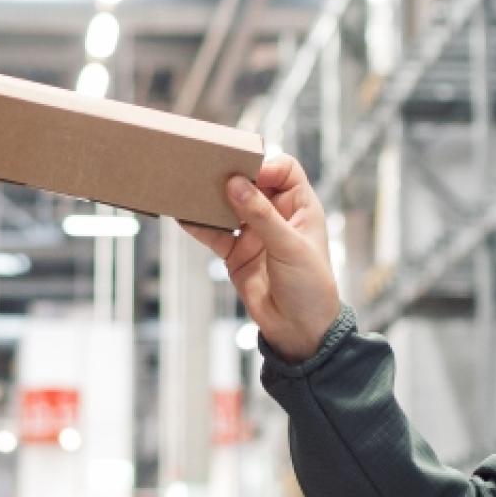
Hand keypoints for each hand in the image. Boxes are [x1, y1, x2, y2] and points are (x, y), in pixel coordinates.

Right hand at [178, 154, 342, 362]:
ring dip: (212, 199)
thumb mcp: (289, 247)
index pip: (283, 170)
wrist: (299, 330)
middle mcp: (277, 215)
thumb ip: (261, 215)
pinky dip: (200, 226)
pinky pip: (215, 234)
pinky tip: (185, 217)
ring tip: (192, 189)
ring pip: (229, 207)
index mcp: (300, 207)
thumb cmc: (310, 286)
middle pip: (252, 184)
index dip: (265, 166)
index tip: (245, 173)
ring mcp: (255, 234)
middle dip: (231, 176)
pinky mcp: (236, 253)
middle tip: (209, 170)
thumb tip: (235, 184)